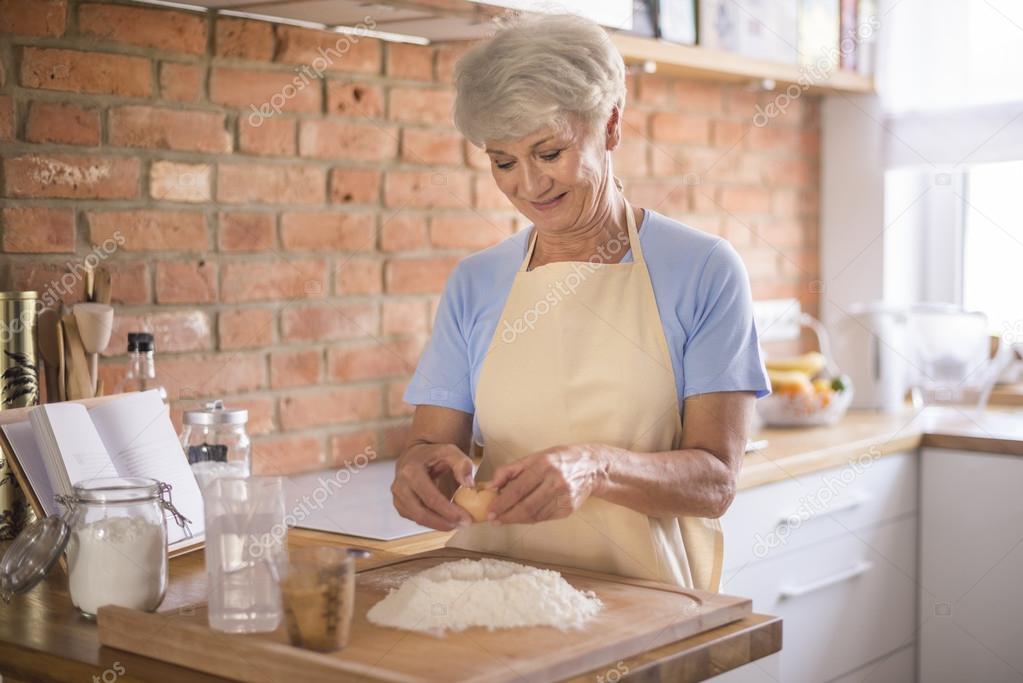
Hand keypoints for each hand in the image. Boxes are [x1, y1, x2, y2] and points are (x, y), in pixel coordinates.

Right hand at [391, 444, 474, 530]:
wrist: (414, 455)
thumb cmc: (432, 454)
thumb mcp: (450, 451)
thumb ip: (462, 464)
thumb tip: (469, 484)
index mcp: (411, 471)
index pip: (431, 498)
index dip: (449, 511)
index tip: (465, 518)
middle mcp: (400, 485)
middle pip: (421, 513)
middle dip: (444, 523)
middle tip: (462, 525)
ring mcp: (398, 497)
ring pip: (418, 519)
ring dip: (438, 525)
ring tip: (457, 524)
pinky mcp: (400, 505)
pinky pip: (415, 519)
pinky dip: (431, 523)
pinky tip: (445, 521)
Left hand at [484, 444, 607, 524]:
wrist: (592, 467)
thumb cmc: (560, 459)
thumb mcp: (534, 457)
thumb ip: (510, 470)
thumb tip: (490, 485)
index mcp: (545, 465)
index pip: (518, 489)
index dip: (502, 502)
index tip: (490, 510)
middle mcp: (555, 482)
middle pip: (526, 506)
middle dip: (507, 515)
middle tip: (494, 519)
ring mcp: (564, 498)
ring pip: (535, 515)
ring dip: (516, 519)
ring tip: (503, 519)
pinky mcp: (568, 509)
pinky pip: (544, 518)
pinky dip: (530, 519)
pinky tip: (521, 517)